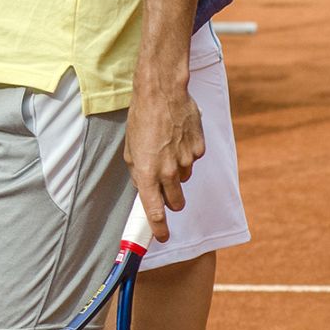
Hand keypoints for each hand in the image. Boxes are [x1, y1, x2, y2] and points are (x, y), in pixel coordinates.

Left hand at [123, 82, 205, 243]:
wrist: (162, 93)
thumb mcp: (130, 147)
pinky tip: (178, 136)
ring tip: (167, 147)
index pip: (154, 211)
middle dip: (171, 202)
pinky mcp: (199, 150)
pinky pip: (193, 160)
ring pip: (184, 179)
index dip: (159, 228)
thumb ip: (137, 171)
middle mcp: (167, 171)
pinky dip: (187, 154)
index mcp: (146, 172)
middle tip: (166, 192)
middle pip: (175, 202)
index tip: (163, 237)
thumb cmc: (141, 118)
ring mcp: (186, 161)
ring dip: (177, 172)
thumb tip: (143, 187)